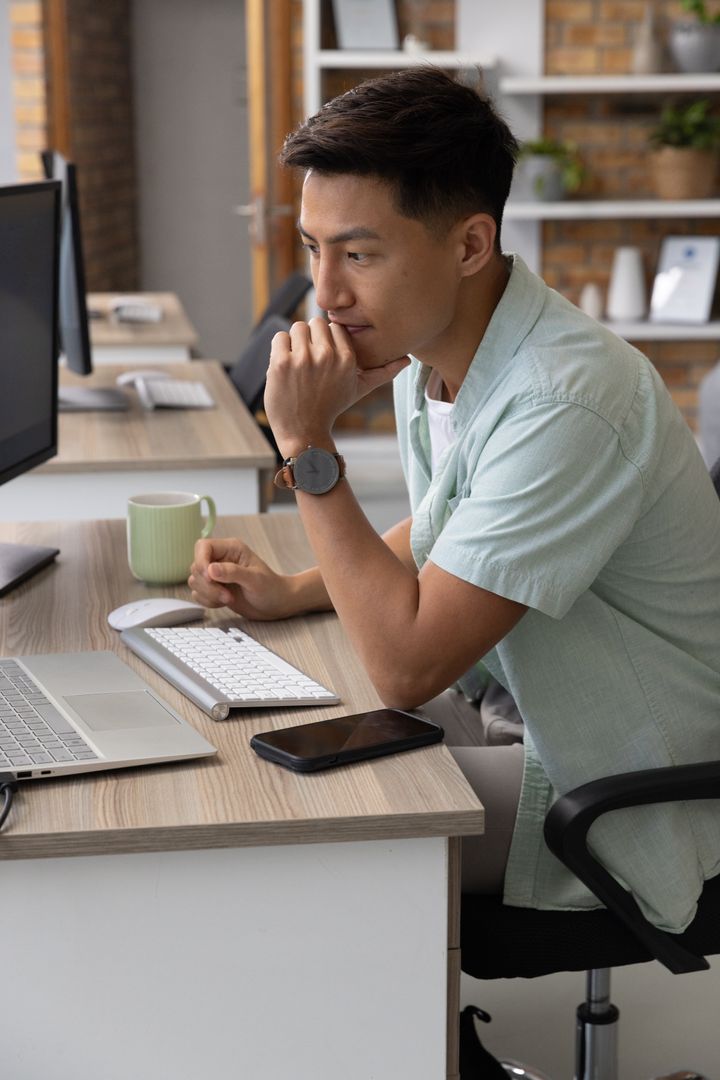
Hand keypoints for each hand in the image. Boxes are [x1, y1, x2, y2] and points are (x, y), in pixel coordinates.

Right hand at [188, 537, 297, 620]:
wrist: (276, 604)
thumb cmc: (271, 588)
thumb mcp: (255, 580)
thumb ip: (233, 572)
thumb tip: (210, 569)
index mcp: (231, 549)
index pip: (203, 546)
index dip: (201, 561)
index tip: (209, 577)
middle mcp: (220, 559)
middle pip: (196, 567)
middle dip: (208, 585)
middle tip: (227, 596)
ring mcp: (216, 574)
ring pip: (195, 581)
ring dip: (209, 594)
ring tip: (229, 599)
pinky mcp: (213, 588)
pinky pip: (198, 594)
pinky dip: (208, 601)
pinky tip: (224, 603)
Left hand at [264, 317, 408, 457]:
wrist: (304, 432)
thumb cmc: (331, 408)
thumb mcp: (360, 389)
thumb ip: (382, 372)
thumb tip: (407, 360)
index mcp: (347, 358)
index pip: (334, 326)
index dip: (327, 339)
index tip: (323, 356)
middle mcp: (326, 356)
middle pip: (315, 323)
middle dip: (311, 338)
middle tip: (308, 359)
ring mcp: (302, 359)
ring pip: (297, 327)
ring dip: (295, 342)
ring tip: (297, 362)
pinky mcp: (281, 363)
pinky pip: (279, 337)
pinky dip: (280, 348)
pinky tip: (285, 366)